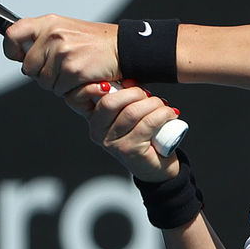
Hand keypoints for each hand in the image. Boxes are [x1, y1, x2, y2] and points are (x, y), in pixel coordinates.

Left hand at [3, 15, 117, 93]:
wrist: (123, 48)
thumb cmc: (95, 43)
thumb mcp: (67, 30)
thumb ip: (44, 39)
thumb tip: (22, 57)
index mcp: (49, 23)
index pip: (13, 34)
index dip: (12, 49)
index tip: (18, 55)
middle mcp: (53, 36)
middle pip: (28, 67)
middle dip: (42, 73)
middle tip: (61, 67)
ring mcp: (62, 54)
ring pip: (44, 82)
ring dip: (58, 83)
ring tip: (75, 71)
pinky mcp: (73, 71)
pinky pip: (60, 90)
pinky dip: (70, 89)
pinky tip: (82, 78)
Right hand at [65, 81, 181, 181]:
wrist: (158, 167)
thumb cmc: (145, 135)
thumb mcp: (131, 113)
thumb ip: (125, 98)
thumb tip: (129, 81)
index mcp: (94, 119)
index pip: (79, 97)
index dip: (92, 86)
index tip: (118, 82)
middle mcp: (97, 132)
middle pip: (111, 101)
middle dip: (135, 93)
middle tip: (149, 96)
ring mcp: (112, 143)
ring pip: (133, 111)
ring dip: (154, 104)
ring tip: (164, 107)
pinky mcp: (129, 150)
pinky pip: (148, 123)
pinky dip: (163, 114)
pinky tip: (170, 114)